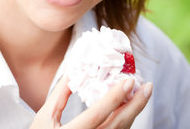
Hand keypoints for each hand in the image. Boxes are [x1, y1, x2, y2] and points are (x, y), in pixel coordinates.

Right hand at [30, 75, 152, 128]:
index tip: (128, 81)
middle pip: (117, 124)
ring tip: (141, 94)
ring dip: (133, 112)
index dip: (114, 97)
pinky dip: (125, 121)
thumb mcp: (45, 117)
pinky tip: (129, 108)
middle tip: (147, 87)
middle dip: (135, 105)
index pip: (97, 114)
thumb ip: (60, 94)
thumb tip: (74, 69)